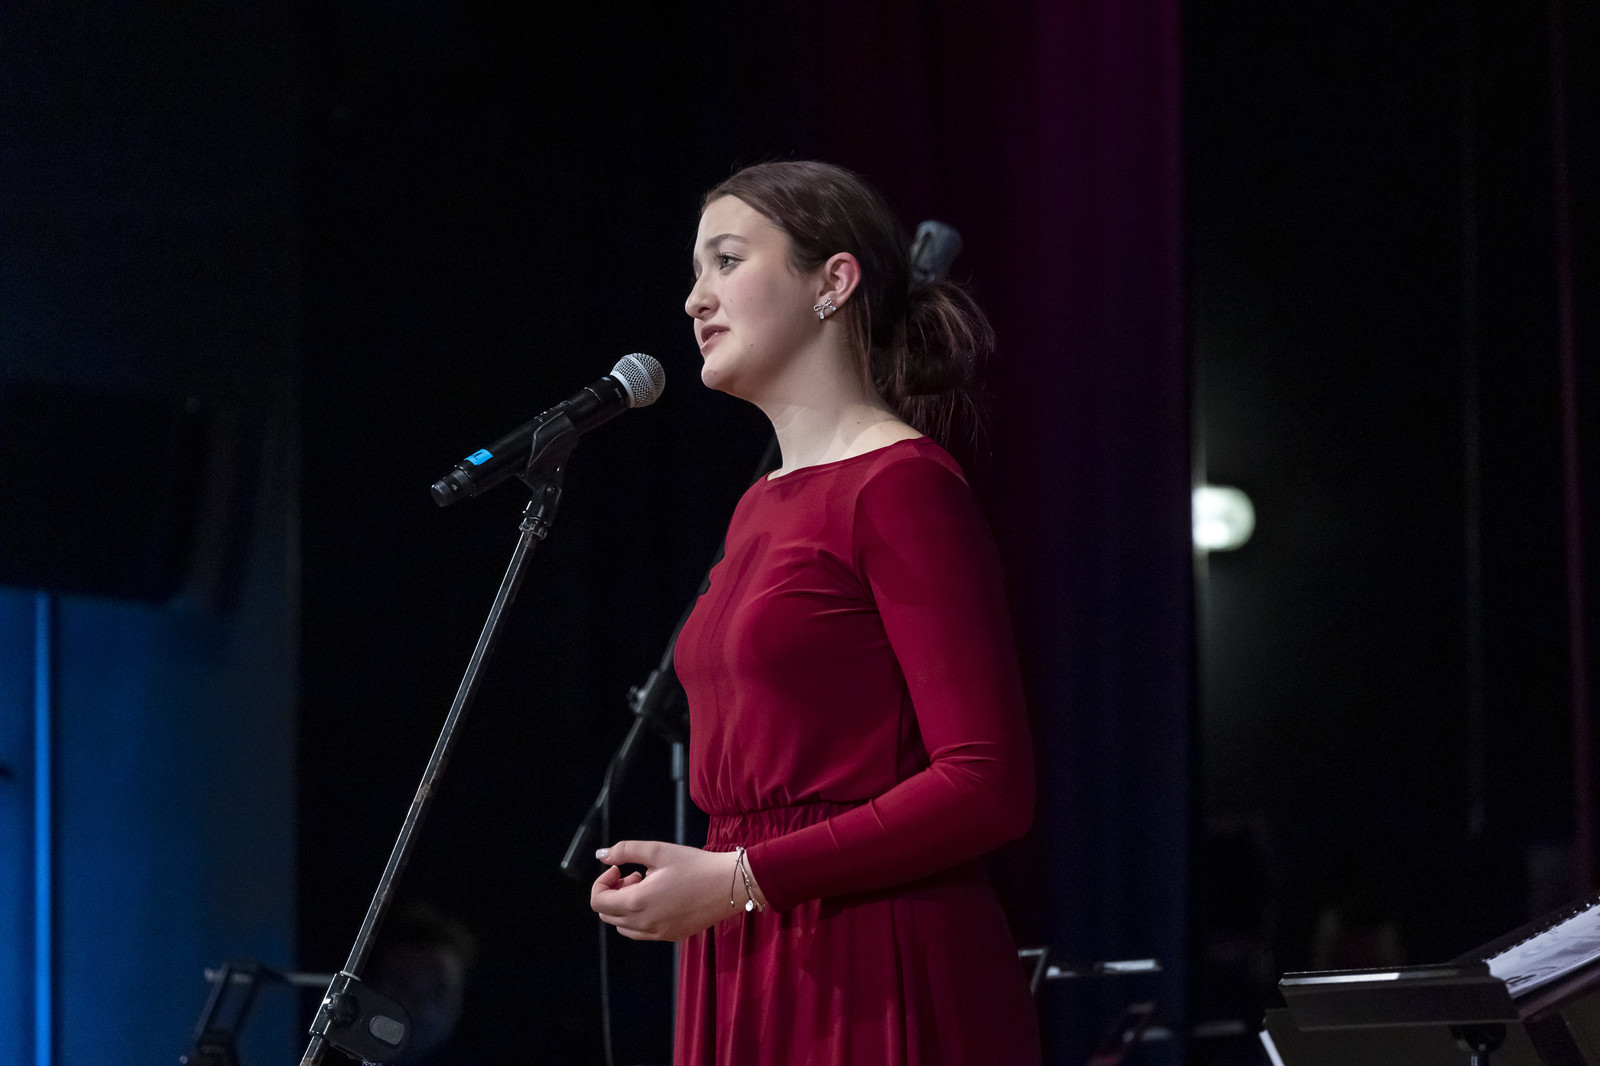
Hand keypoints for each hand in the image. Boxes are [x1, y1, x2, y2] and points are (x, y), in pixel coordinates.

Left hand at [589, 840, 764, 940]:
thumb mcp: (658, 851)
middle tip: (635, 874)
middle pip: (607, 915)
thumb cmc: (694, 865)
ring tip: (647, 885)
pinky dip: (639, 916)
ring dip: (625, 905)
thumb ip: (625, 850)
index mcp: (637, 902)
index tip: (619, 868)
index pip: (598, 902)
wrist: (729, 885)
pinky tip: (659, 898)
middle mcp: (643, 924)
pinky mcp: (669, 936)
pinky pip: (640, 932)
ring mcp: (657, 934)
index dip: (601, 882)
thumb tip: (601, 855)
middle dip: (613, 892)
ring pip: (622, 926)